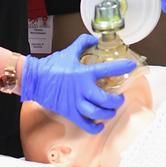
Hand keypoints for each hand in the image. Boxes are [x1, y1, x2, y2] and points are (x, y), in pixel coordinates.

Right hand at [20, 35, 135, 133]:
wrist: (34, 79)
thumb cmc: (51, 66)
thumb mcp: (68, 52)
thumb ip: (82, 44)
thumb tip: (94, 39)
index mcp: (84, 73)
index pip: (107, 70)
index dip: (121, 68)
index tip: (131, 66)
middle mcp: (82, 90)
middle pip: (106, 99)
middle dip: (116, 101)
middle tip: (120, 98)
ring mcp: (75, 103)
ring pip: (97, 113)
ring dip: (108, 113)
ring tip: (111, 110)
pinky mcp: (69, 112)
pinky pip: (84, 124)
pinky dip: (94, 127)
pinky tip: (100, 125)